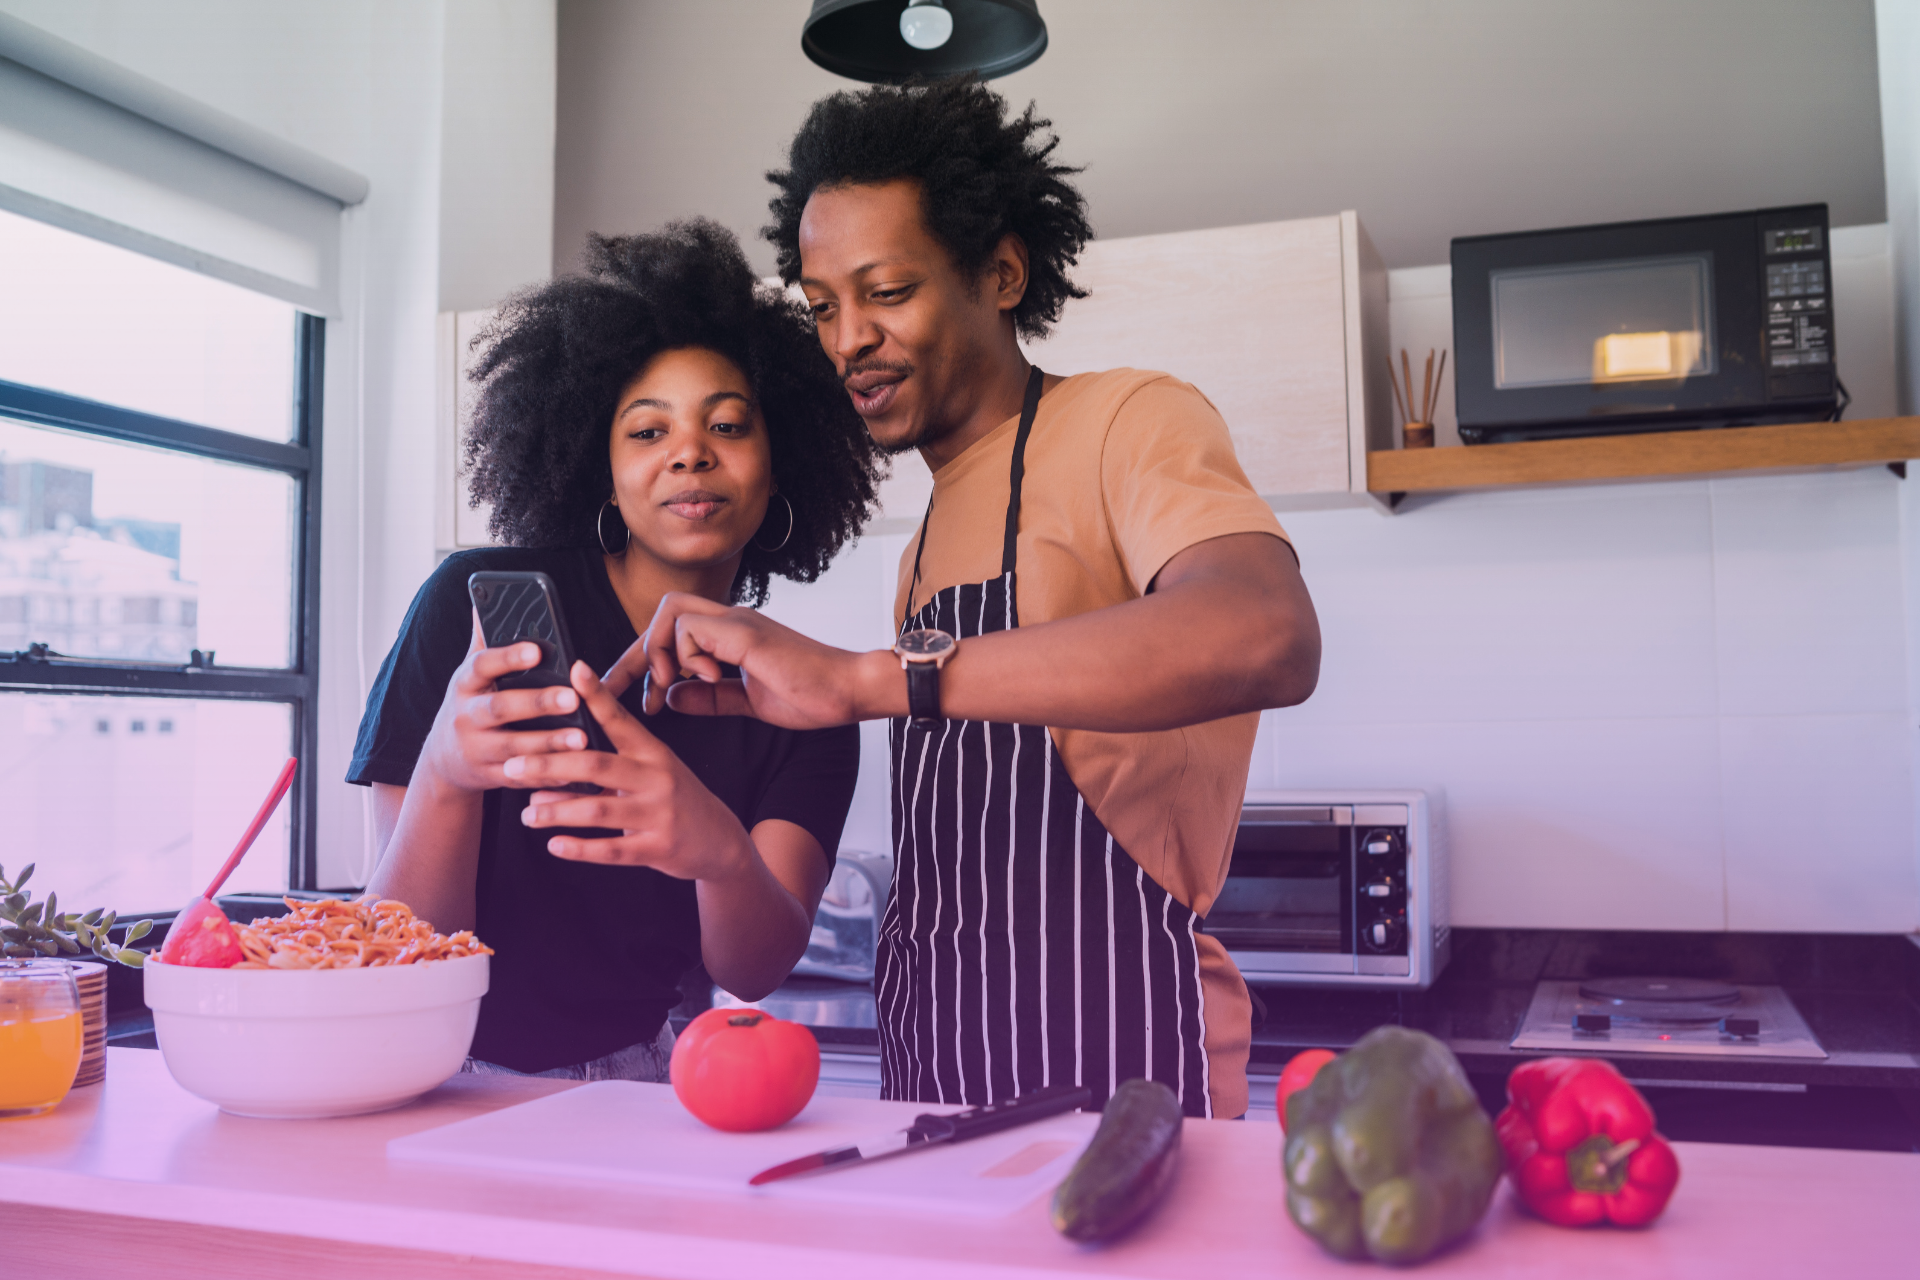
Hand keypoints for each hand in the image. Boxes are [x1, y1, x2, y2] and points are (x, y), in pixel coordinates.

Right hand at [415, 615, 592, 794]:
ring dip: (549, 744)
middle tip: (572, 697)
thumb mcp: (470, 674)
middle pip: (501, 708)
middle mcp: (466, 716)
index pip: (483, 664)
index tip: (537, 650)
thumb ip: (483, 641)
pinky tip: (573, 773)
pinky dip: (546, 776)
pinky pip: (520, 776)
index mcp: (465, 683)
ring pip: (514, 747)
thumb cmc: (470, 704)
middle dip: (537, 703)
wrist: (444, 760)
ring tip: (583, 737)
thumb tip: (485, 600)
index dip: (508, 657)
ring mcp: (476, 749)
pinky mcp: (489, 777)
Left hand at [509, 661, 757, 877]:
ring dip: (557, 811)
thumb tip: (546, 768)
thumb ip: (606, 767)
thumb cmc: (675, 800)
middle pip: (597, 764)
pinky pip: (612, 849)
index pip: (620, 719)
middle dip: (551, 764)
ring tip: (527, 813)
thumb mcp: (652, 772)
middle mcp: (657, 777)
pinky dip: (580, 848)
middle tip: (513, 765)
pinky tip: (554, 845)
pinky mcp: (657, 848)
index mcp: (653, 752)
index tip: (573, 670)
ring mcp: (659, 814)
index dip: (597, 695)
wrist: (720, 842)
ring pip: (599, 809)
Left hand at [602, 591, 885, 727]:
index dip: (642, 662)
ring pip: (671, 613)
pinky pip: (691, 629)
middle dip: (637, 653)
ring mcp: (737, 622)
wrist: (850, 690)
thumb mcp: (748, 702)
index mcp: (732, 636)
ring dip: (662, 653)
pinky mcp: (744, 632)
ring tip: (676, 684)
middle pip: (665, 611)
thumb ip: (711, 698)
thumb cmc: (812, 696)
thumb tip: (672, 697)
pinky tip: (711, 679)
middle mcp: (731, 621)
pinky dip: (688, 657)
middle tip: (640, 695)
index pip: (673, 634)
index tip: (631, 694)